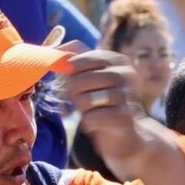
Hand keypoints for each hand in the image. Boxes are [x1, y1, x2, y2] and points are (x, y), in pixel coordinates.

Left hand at [62, 50, 150, 168]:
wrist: (127, 135)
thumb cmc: (104, 104)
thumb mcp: (91, 78)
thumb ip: (76, 61)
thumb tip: (56, 50)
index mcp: (118, 60)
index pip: (83, 59)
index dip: (71, 72)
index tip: (72, 80)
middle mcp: (126, 74)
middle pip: (83, 80)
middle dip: (74, 92)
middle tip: (80, 100)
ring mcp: (127, 95)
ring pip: (86, 100)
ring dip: (82, 108)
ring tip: (90, 111)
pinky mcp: (124, 117)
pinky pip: (92, 118)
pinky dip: (88, 123)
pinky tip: (96, 123)